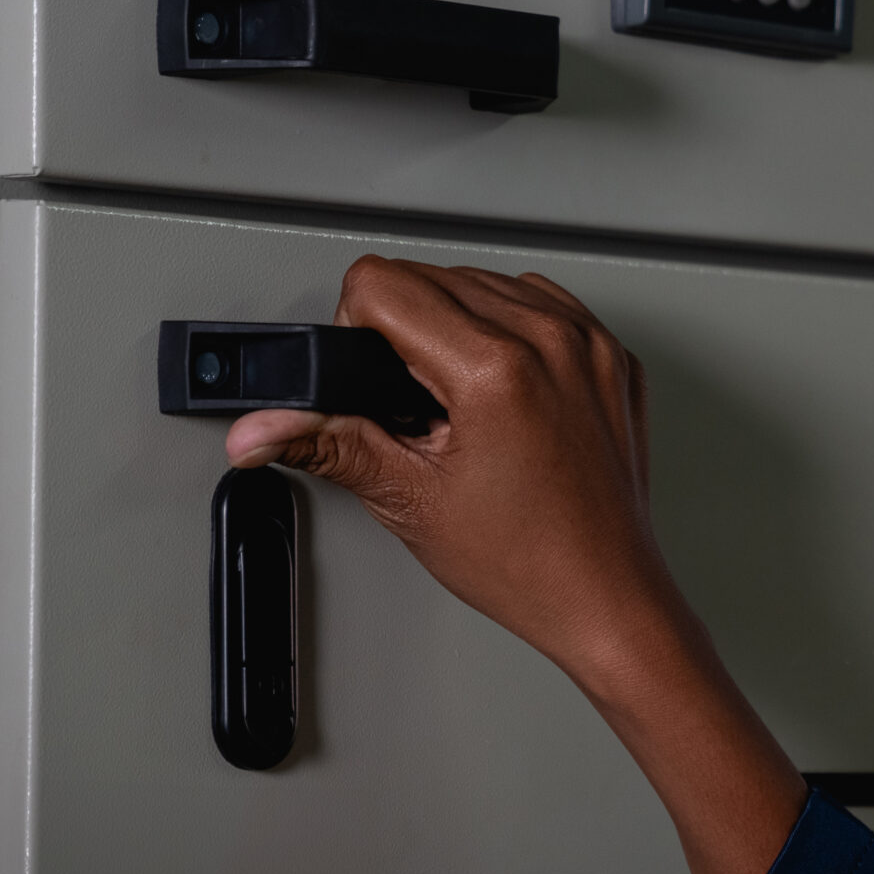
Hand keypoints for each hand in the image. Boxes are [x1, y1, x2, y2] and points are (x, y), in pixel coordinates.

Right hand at [226, 257, 678, 676]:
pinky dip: (513, 333)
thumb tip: (261, 429)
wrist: (607, 597)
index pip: (382, 283)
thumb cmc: (529, 563)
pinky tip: (505, 394)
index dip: (354, 332)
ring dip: (458, 328)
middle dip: (404, 337)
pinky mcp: (613, 355)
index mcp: (497, 367)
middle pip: (430, 276)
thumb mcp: (410, 500)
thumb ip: (328, 444)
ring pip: (485, 282)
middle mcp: (552, 339)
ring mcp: (590, 343)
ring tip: (464, 408)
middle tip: (419, 413)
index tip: (372, 382)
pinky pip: (542, 304)